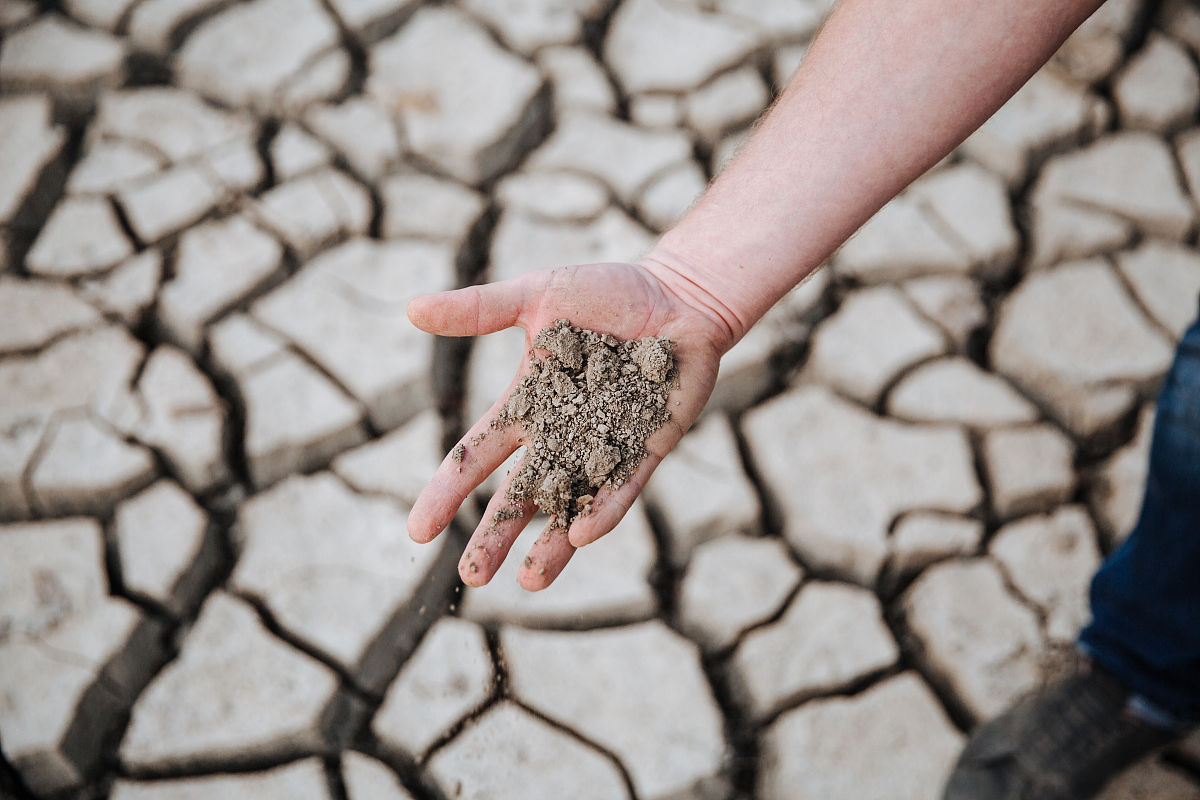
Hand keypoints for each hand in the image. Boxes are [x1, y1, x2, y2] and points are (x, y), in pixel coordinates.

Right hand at [406, 260, 730, 590]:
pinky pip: (622, 487)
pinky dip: (603, 510)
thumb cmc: (608, 293)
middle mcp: (561, 434)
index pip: (476, 454)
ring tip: (529, 583)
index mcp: (528, 404)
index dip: (447, 491)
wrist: (677, 295)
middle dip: (495, 535)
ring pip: (571, 505)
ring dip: (550, 544)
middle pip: (519, 493)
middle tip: (473, 577)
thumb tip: (412, 309)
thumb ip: (478, 309)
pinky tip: (583, 537)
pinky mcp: (647, 447)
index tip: (419, 531)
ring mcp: (605, 445)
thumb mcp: (537, 295)